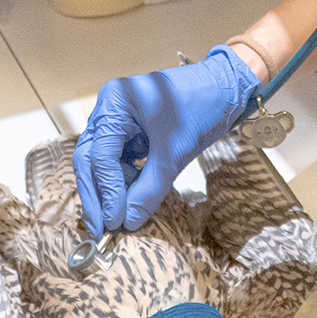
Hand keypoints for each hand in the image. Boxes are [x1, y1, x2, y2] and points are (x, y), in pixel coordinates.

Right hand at [73, 45, 260, 238]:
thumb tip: (129, 221)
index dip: (107, 191)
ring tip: (116, 219)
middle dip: (97, 195)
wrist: (226, 88)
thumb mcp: (175, 152)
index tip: (113, 221)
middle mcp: (109, 109)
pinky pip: (118, 161)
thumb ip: (150, 188)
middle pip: (90, 159)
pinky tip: (128, 201)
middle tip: (99, 229)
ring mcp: (117, 120)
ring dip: (108, 191)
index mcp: (115, 102)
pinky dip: (122, 182)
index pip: (100, 155)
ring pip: (101, 163)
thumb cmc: (202, 107)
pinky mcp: (129, 132)